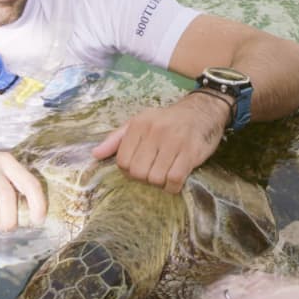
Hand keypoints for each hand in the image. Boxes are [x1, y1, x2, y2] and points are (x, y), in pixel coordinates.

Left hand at [90, 91, 230, 193]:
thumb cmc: (168, 120)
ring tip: (166, 174)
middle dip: (145, 178)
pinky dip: (173, 186)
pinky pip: (174, 179)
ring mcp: (173, 141)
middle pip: (138, 172)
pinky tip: (175, 180)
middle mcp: (155, 131)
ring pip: (155, 178)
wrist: (203, 111)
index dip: (129, 171)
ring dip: (160, 183)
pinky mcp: (190, 152)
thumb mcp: (141, 122)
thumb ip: (117, 139)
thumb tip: (95, 154)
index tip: (141, 167)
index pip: (123, 161)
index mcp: (139, 125)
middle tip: (154, 172)